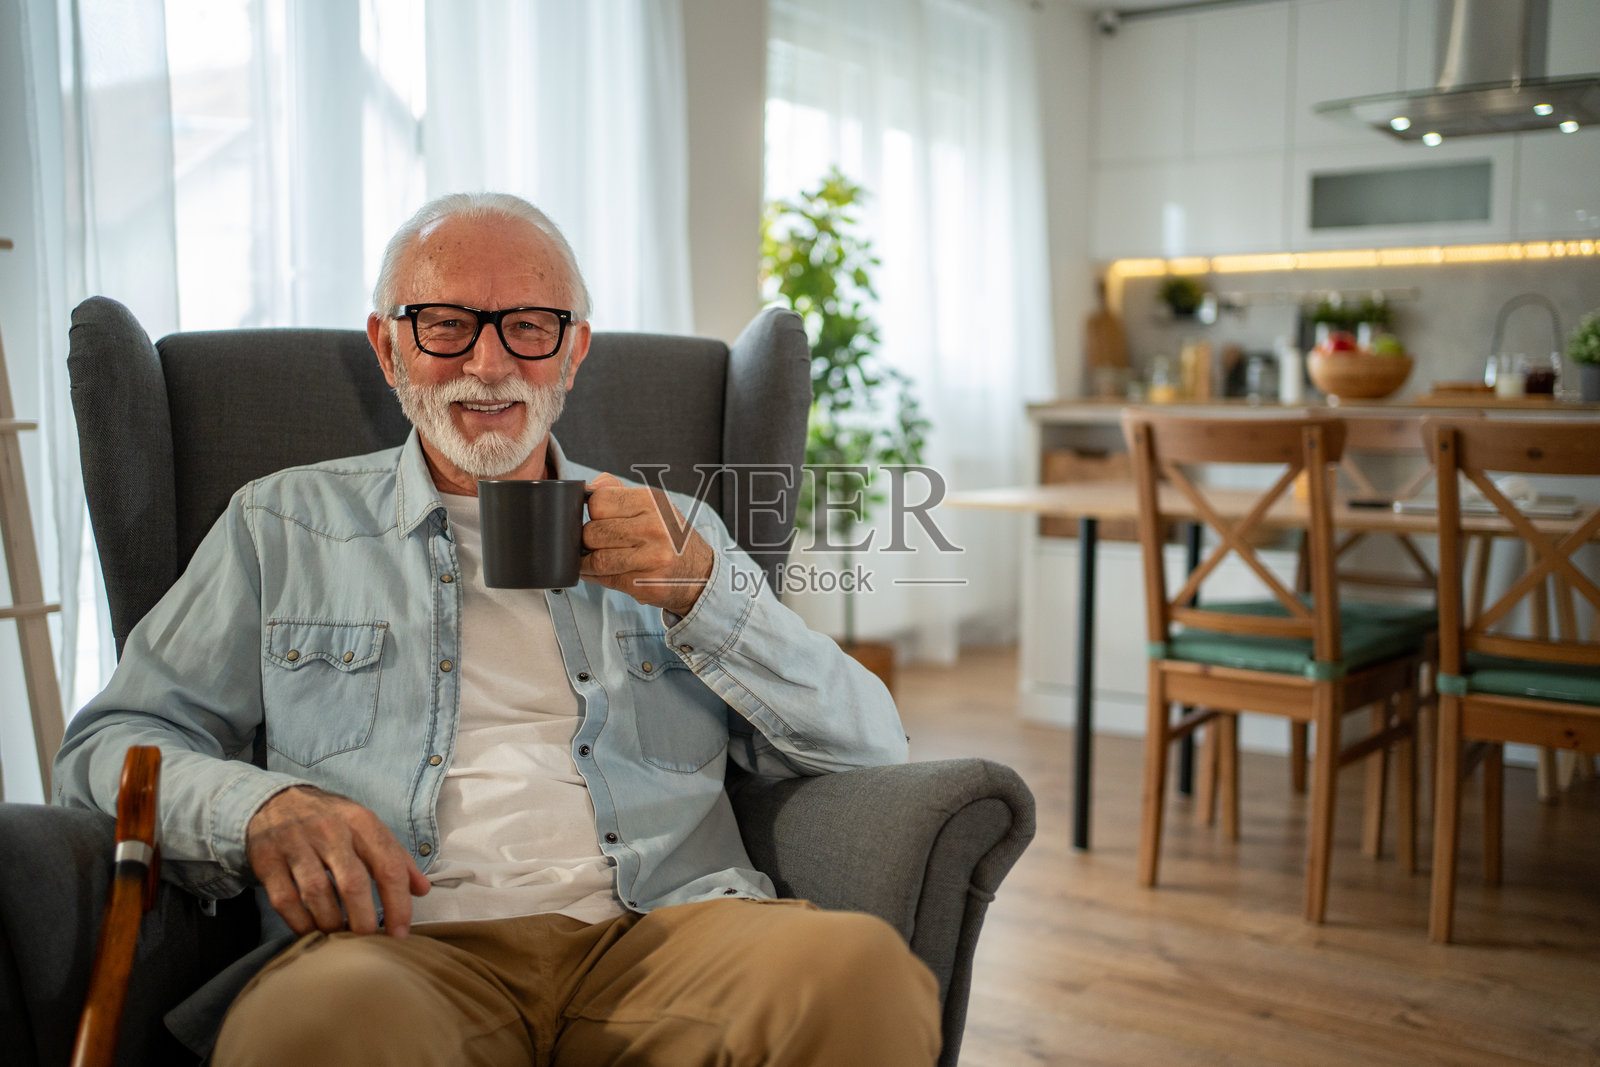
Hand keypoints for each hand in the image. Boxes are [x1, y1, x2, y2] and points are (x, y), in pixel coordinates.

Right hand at [245, 785, 429, 937]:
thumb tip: (423, 889)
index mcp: (361, 822)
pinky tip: (312, 931)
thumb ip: (396, 857)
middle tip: (368, 940)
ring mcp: (296, 844)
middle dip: (364, 919)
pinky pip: (285, 900)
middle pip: (353, 883)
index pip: (388, 866)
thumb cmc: (331, 821)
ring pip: (317, 893)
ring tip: (341, 937)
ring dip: (331, 923)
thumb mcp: (367, 828)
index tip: (400, 932)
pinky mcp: (267, 860)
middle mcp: (329, 831)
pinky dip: (300, 922)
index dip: (398, 904)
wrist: (276, 802)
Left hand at [581, 473, 715, 614]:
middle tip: (596, 543)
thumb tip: (588, 487)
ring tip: (593, 560)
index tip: (597, 519)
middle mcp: (654, 528)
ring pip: (596, 559)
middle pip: (593, 532)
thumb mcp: (651, 505)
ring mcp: (652, 558)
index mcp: (652, 501)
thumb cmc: (669, 537)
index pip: (599, 502)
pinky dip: (595, 577)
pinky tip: (601, 573)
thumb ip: (617, 491)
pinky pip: (606, 580)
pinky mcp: (647, 584)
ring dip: (587, 562)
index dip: (592, 512)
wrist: (700, 572)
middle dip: (588, 540)